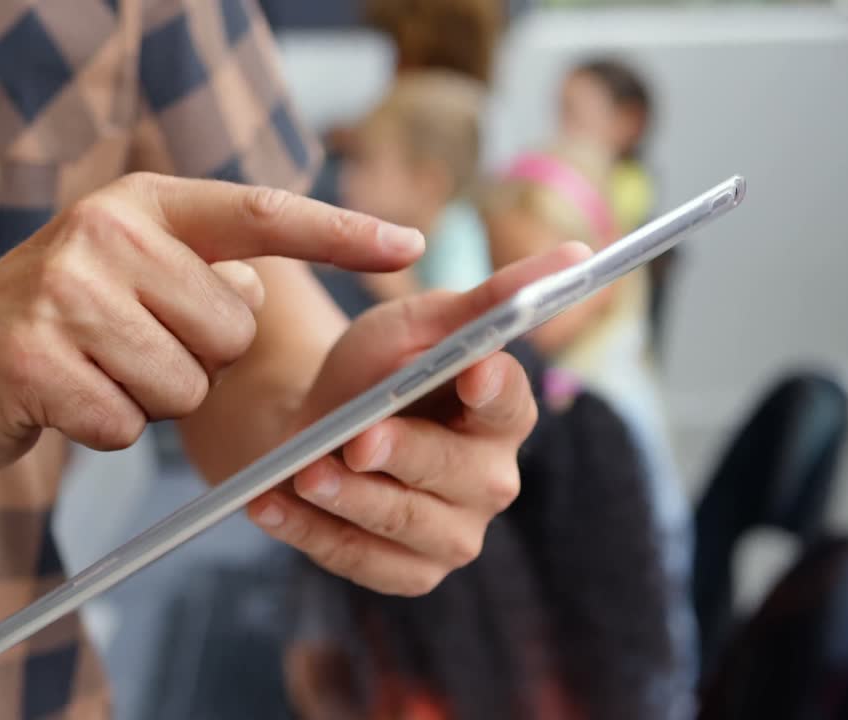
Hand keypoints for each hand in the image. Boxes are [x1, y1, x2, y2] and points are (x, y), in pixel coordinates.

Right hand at [0, 173, 424, 470]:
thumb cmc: (53, 328)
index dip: (339, 229)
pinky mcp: (32, 357)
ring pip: (184, 385)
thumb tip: (256, 290)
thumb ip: (200, 276)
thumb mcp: (126, 276)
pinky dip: (104, 429)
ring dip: (148, 399)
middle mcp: (104, 231)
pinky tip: (60, 402)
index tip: (409, 244)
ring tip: (92, 373)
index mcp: (140, 203)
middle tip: (128, 350)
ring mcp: (64, 291)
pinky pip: (127, 425)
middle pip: (229, 329)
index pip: (259, 213)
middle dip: (197, 361)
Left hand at [247, 243, 591, 594]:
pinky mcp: (405, 573)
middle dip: (407, 454)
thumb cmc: (370, 374)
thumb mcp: (413, 325)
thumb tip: (576, 250)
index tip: (472, 370)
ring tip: (305, 473)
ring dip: (352, 499)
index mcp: (501, 415)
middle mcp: (489, 481)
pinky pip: (360, 561)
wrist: (310, 432)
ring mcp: (450, 536)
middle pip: (461, 475)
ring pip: (407, 524)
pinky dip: (311, 533)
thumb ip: (486, 298)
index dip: (494, 391)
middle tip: (358, 439)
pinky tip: (271, 506)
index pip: (512, 406)